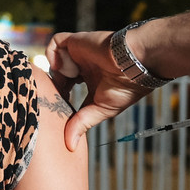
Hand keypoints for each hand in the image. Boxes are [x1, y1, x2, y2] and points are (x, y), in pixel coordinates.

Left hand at [45, 28, 151, 147]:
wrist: (135, 65)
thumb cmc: (125, 87)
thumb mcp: (100, 109)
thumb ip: (81, 124)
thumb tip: (70, 147)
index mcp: (90, 79)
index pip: (66, 89)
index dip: (60, 99)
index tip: (59, 111)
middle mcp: (83, 66)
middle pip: (57, 75)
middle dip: (54, 87)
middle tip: (57, 98)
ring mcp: (79, 53)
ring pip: (55, 59)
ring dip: (55, 72)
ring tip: (65, 83)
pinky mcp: (76, 41)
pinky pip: (55, 42)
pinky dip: (53, 54)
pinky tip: (64, 67)